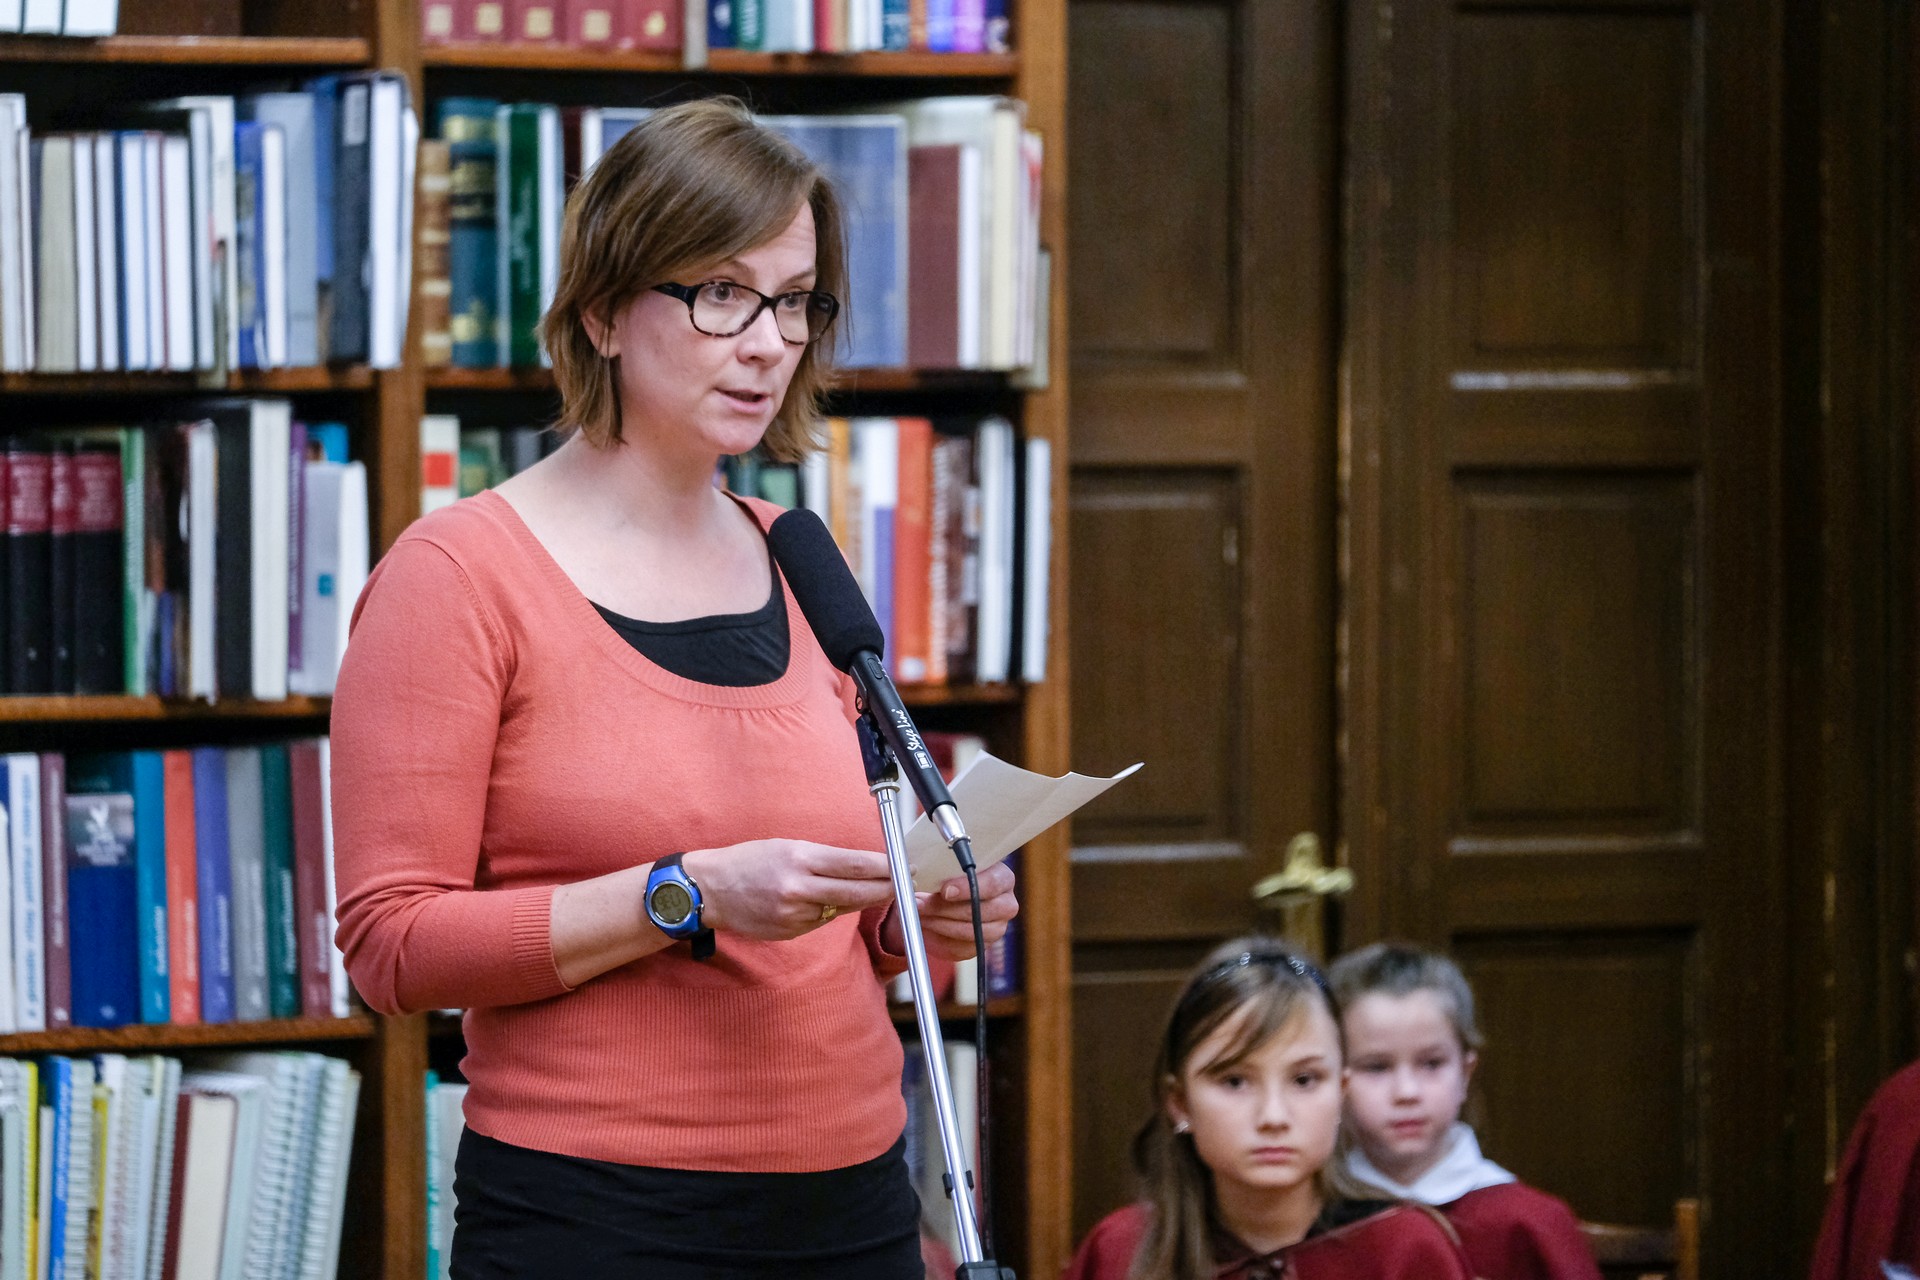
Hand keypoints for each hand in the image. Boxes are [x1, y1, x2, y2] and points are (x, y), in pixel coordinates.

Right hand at [682, 840, 895, 941]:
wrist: (709, 890)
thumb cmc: (749, 861)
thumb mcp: (786, 847)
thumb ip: (823, 860)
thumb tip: (862, 867)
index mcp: (800, 858)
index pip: (855, 864)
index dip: (885, 868)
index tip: (903, 867)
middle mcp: (799, 888)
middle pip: (857, 892)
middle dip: (885, 889)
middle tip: (905, 884)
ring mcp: (794, 914)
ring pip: (841, 908)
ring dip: (856, 900)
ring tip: (869, 889)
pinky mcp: (790, 932)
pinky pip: (821, 921)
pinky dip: (827, 911)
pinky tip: (819, 901)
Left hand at [889, 862, 1018, 961]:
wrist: (941, 901)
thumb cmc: (947, 877)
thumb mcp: (944, 866)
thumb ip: (939, 868)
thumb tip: (916, 872)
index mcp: (1003, 878)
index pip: (994, 883)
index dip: (968, 888)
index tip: (945, 891)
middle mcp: (1005, 904)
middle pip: (983, 911)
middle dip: (947, 909)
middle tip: (921, 904)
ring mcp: (996, 928)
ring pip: (972, 932)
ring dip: (940, 924)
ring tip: (920, 914)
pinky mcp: (980, 947)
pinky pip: (961, 949)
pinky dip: (939, 939)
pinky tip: (925, 926)